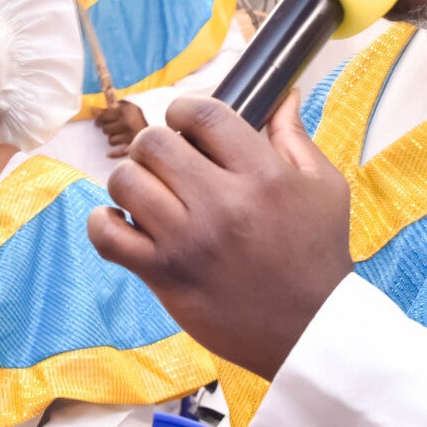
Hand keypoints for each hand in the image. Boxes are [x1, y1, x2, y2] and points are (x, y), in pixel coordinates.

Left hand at [91, 89, 351, 379]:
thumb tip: (282, 94)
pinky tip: (123, 223)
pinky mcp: (164, 275)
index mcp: (262, 175)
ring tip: (150, 194)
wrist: (310, 331)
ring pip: (126, 182)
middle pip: (153, 142)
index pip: (203, 114)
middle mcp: (222, 204)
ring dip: (132, 181)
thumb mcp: (323, 188)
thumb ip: (295, 137)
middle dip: (155, 145)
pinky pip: (107, 236)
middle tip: (168, 164)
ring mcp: (188, 241)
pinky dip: (103, 223)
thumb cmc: (317, 255)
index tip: (186, 125)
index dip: (185, 110)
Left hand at [93, 100, 148, 157]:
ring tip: (120, 135)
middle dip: (108, 128)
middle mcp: (127, 122)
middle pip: (105, 129)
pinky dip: (114, 154)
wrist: (161, 125)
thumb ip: (111, 107)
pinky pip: (118, 153)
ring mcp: (131, 135)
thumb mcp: (127, 106)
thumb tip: (92, 110)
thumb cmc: (141, 114)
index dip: (99, 119)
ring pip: (111, 140)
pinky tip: (109, 154)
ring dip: (113, 138)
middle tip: (113, 127)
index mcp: (125, 110)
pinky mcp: (134, 146)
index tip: (98, 122)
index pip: (103, 116)